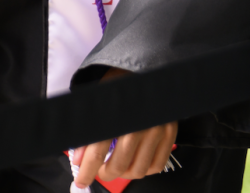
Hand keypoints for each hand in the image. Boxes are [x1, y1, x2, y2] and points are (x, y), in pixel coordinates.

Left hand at [72, 71, 175, 187]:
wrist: (145, 68)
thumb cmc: (119, 83)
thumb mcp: (98, 100)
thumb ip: (88, 129)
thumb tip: (79, 159)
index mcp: (116, 113)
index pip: (97, 152)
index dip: (87, 171)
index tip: (81, 181)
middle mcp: (138, 124)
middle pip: (118, 165)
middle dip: (104, 173)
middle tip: (98, 171)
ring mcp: (157, 130)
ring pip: (138, 170)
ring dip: (123, 173)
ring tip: (116, 166)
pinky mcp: (170, 133)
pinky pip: (157, 165)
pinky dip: (144, 170)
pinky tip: (135, 162)